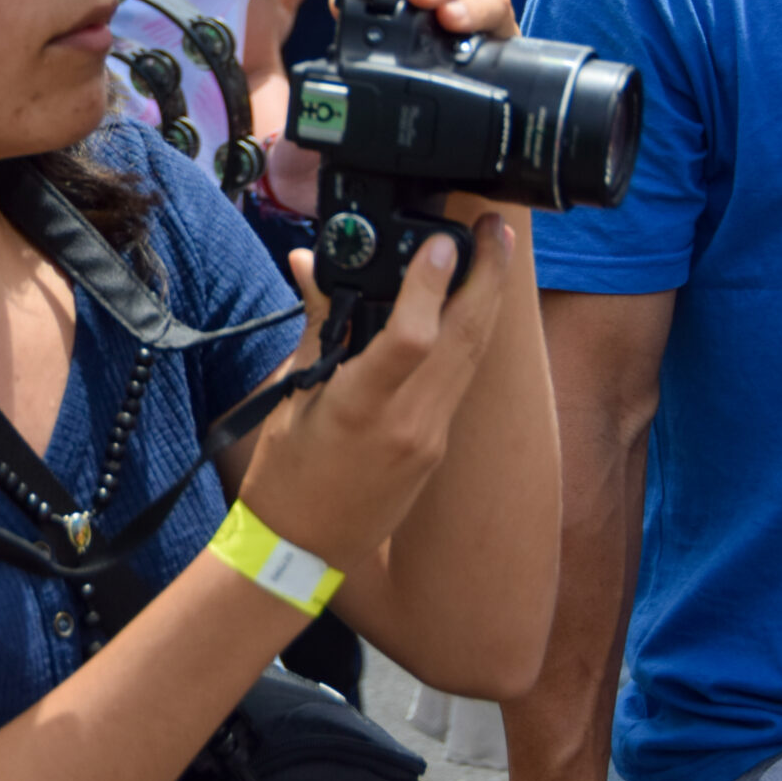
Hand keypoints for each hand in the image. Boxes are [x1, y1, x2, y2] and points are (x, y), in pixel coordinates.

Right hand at [239, 213, 511, 573]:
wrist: (300, 552)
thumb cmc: (285, 478)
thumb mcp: (290, 397)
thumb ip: (316, 326)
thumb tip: (313, 264)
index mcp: (359, 409)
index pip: (409, 338)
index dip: (430, 285)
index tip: (442, 241)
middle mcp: (407, 424)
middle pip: (463, 340)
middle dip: (486, 277)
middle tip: (496, 228)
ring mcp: (429, 439)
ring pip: (470, 359)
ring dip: (486, 303)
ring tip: (493, 255)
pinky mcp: (437, 449)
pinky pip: (459, 383)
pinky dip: (466, 339)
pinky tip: (467, 310)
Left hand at [265, 0, 516, 214]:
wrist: (435, 206)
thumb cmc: (380, 151)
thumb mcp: (332, 108)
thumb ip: (314, 89)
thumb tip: (288, 84)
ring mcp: (467, 14)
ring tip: (421, 5)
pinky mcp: (500, 44)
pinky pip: (497, 12)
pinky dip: (477, 12)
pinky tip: (458, 27)